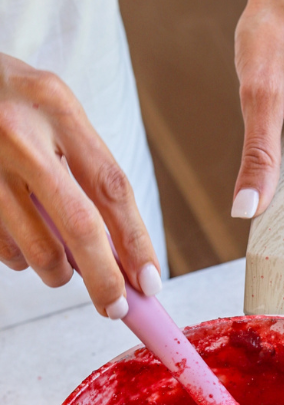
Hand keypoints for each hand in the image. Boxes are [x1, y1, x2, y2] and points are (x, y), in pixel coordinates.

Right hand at [0, 55, 159, 315]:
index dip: (136, 243)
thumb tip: (121, 253)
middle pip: (80, 227)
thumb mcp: (50, 110)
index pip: (110, 188)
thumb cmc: (6, 98)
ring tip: (58, 260)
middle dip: (105, 279)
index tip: (149, 282)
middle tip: (116, 307)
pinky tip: (19, 233)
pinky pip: (6, 251)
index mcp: (55, 106)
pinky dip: (21, 257)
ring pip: (38, 250)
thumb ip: (84, 166)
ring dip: (57, 271)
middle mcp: (19, 134)